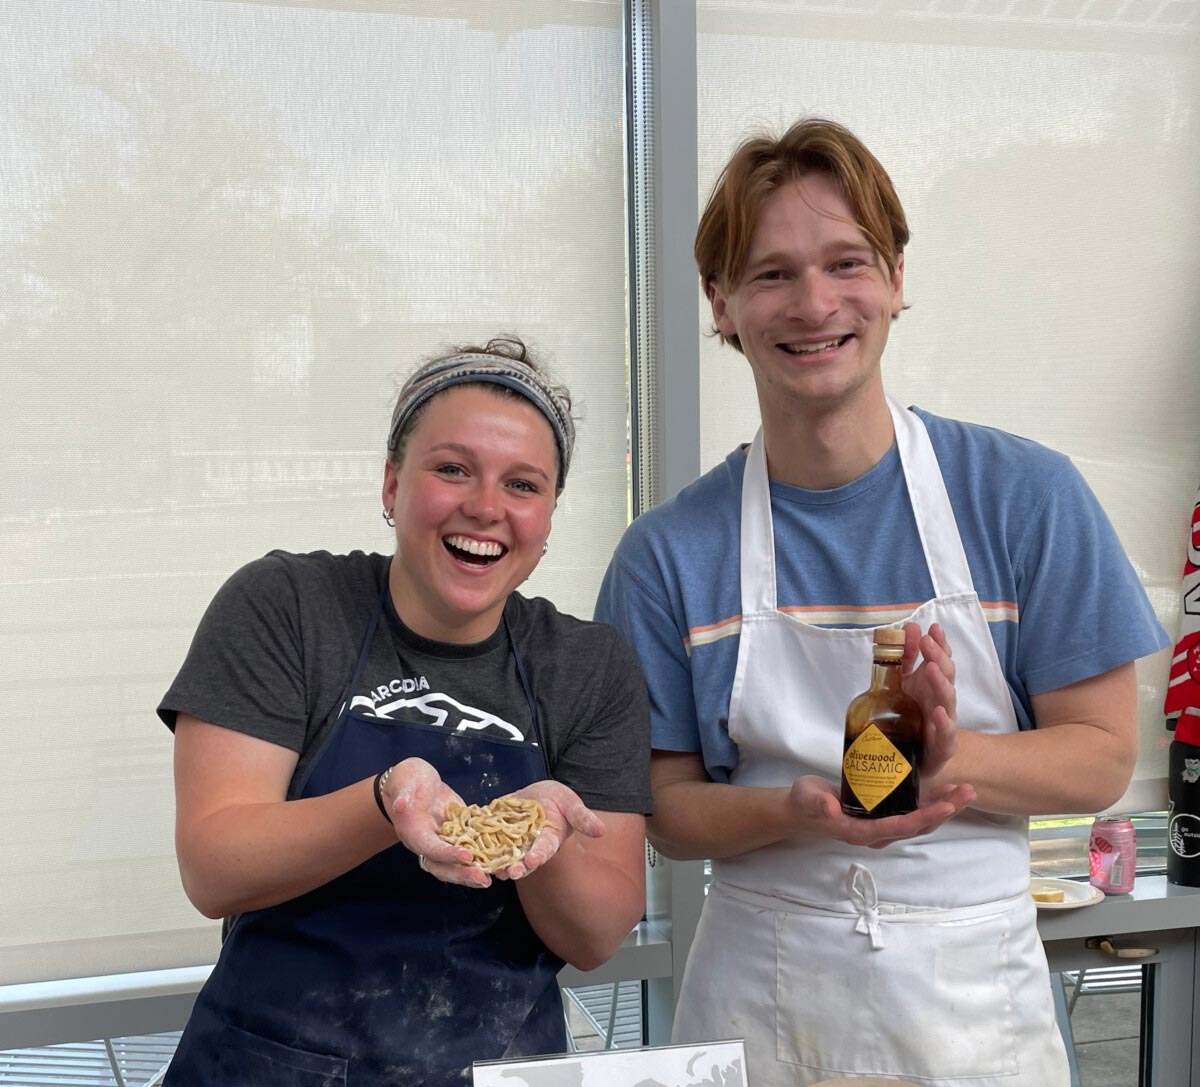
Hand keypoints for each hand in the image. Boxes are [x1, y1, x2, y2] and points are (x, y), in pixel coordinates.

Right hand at [380, 758, 488, 888]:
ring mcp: (443, 841)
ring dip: (473, 872)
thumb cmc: (407, 778)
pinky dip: (483, 857)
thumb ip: (404, 794)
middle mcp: (428, 842)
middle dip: (463, 874)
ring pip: (456, 864)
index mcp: (414, 832)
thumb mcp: (405, 780)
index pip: (430, 848)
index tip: (466, 856)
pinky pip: (469, 849)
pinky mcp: (457, 835)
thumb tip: (401, 805)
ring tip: (494, 877)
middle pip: (443, 866)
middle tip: (484, 879)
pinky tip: (501, 861)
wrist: (415, 780)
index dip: (447, 854)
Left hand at [491, 780, 604, 879]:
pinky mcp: (497, 832)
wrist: (539, 795)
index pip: (544, 850)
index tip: (533, 861)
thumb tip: (601, 830)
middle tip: (510, 873)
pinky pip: (487, 840)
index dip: (538, 855)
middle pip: (522, 859)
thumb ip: (583, 818)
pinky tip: (472, 846)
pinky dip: (480, 843)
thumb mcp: (572, 804)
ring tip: (490, 868)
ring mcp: (512, 841)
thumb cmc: (559, 800)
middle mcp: (529, 845)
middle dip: (517, 866)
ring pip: (503, 855)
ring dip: (497, 862)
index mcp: (548, 840)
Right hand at [788, 775, 974, 849]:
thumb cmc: (805, 802)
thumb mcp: (808, 799)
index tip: (944, 806)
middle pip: (918, 826)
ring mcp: (884, 824)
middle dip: (944, 811)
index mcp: (862, 831)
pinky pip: (915, 812)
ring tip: (966, 790)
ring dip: (945, 807)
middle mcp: (879, 832)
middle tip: (968, 792)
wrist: (804, 808)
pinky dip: (933, 802)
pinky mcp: (886, 813)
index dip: (923, 818)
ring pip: (921, 820)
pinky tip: (947, 788)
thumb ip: (819, 804)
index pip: (898, 827)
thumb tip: (831, 810)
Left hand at [901, 621, 957, 780]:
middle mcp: (940, 701)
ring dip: (941, 683)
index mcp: (931, 685)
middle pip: (945, 676)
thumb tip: (910, 626)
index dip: (939, 644)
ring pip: (948, 701)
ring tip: (931, 667)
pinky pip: (947, 735)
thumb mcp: (902, 683)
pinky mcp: (942, 747)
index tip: (933, 628)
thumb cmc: (911, 717)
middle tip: (927, 642)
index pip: (940, 660)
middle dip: (937, 657)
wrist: (914, 759)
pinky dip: (945, 723)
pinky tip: (938, 712)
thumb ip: (904, 657)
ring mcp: (943, 723)